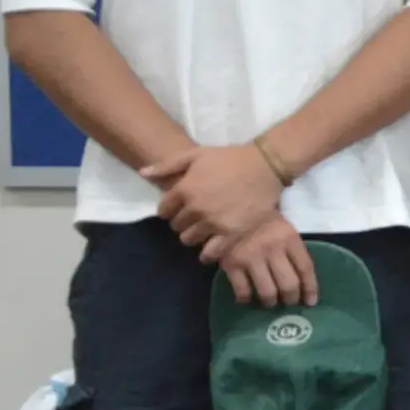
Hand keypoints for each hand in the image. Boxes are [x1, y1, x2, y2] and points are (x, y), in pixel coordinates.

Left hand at [144, 142, 284, 246]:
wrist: (266, 165)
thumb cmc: (230, 158)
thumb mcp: (197, 154)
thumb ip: (168, 165)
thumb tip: (143, 173)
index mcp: (184, 189)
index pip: (164, 210)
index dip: (170, 209)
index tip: (179, 208)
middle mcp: (196, 208)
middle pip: (176, 226)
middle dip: (182, 222)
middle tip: (194, 217)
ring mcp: (213, 222)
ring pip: (189, 239)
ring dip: (193, 236)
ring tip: (203, 230)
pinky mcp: (232, 233)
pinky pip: (211, 253)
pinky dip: (207, 254)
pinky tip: (209, 250)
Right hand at [203, 213, 318, 306]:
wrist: (232, 210)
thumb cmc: (264, 223)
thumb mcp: (285, 230)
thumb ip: (293, 251)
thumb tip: (303, 281)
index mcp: (289, 239)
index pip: (305, 268)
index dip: (310, 288)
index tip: (311, 302)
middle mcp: (272, 249)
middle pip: (288, 284)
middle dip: (291, 299)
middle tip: (289, 303)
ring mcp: (251, 257)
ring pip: (267, 292)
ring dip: (271, 302)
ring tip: (270, 302)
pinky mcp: (232, 264)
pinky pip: (242, 290)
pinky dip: (246, 299)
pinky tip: (247, 299)